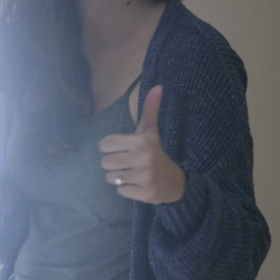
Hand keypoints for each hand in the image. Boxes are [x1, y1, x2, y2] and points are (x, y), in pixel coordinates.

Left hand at [99, 85, 185, 203]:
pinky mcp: (145, 193)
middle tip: (128, 163)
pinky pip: (120, 191)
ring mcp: (144, 177)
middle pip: (105, 162)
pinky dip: (126, 189)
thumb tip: (158, 86)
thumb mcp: (151, 131)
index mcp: (141, 141)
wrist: (175, 182)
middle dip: (114, 164)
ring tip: (132, 174)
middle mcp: (143, 158)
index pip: (105, 145)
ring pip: (111, 178)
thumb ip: (150, 109)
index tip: (123, 150)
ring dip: (118, 178)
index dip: (111, 148)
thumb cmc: (156, 153)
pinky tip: (137, 184)